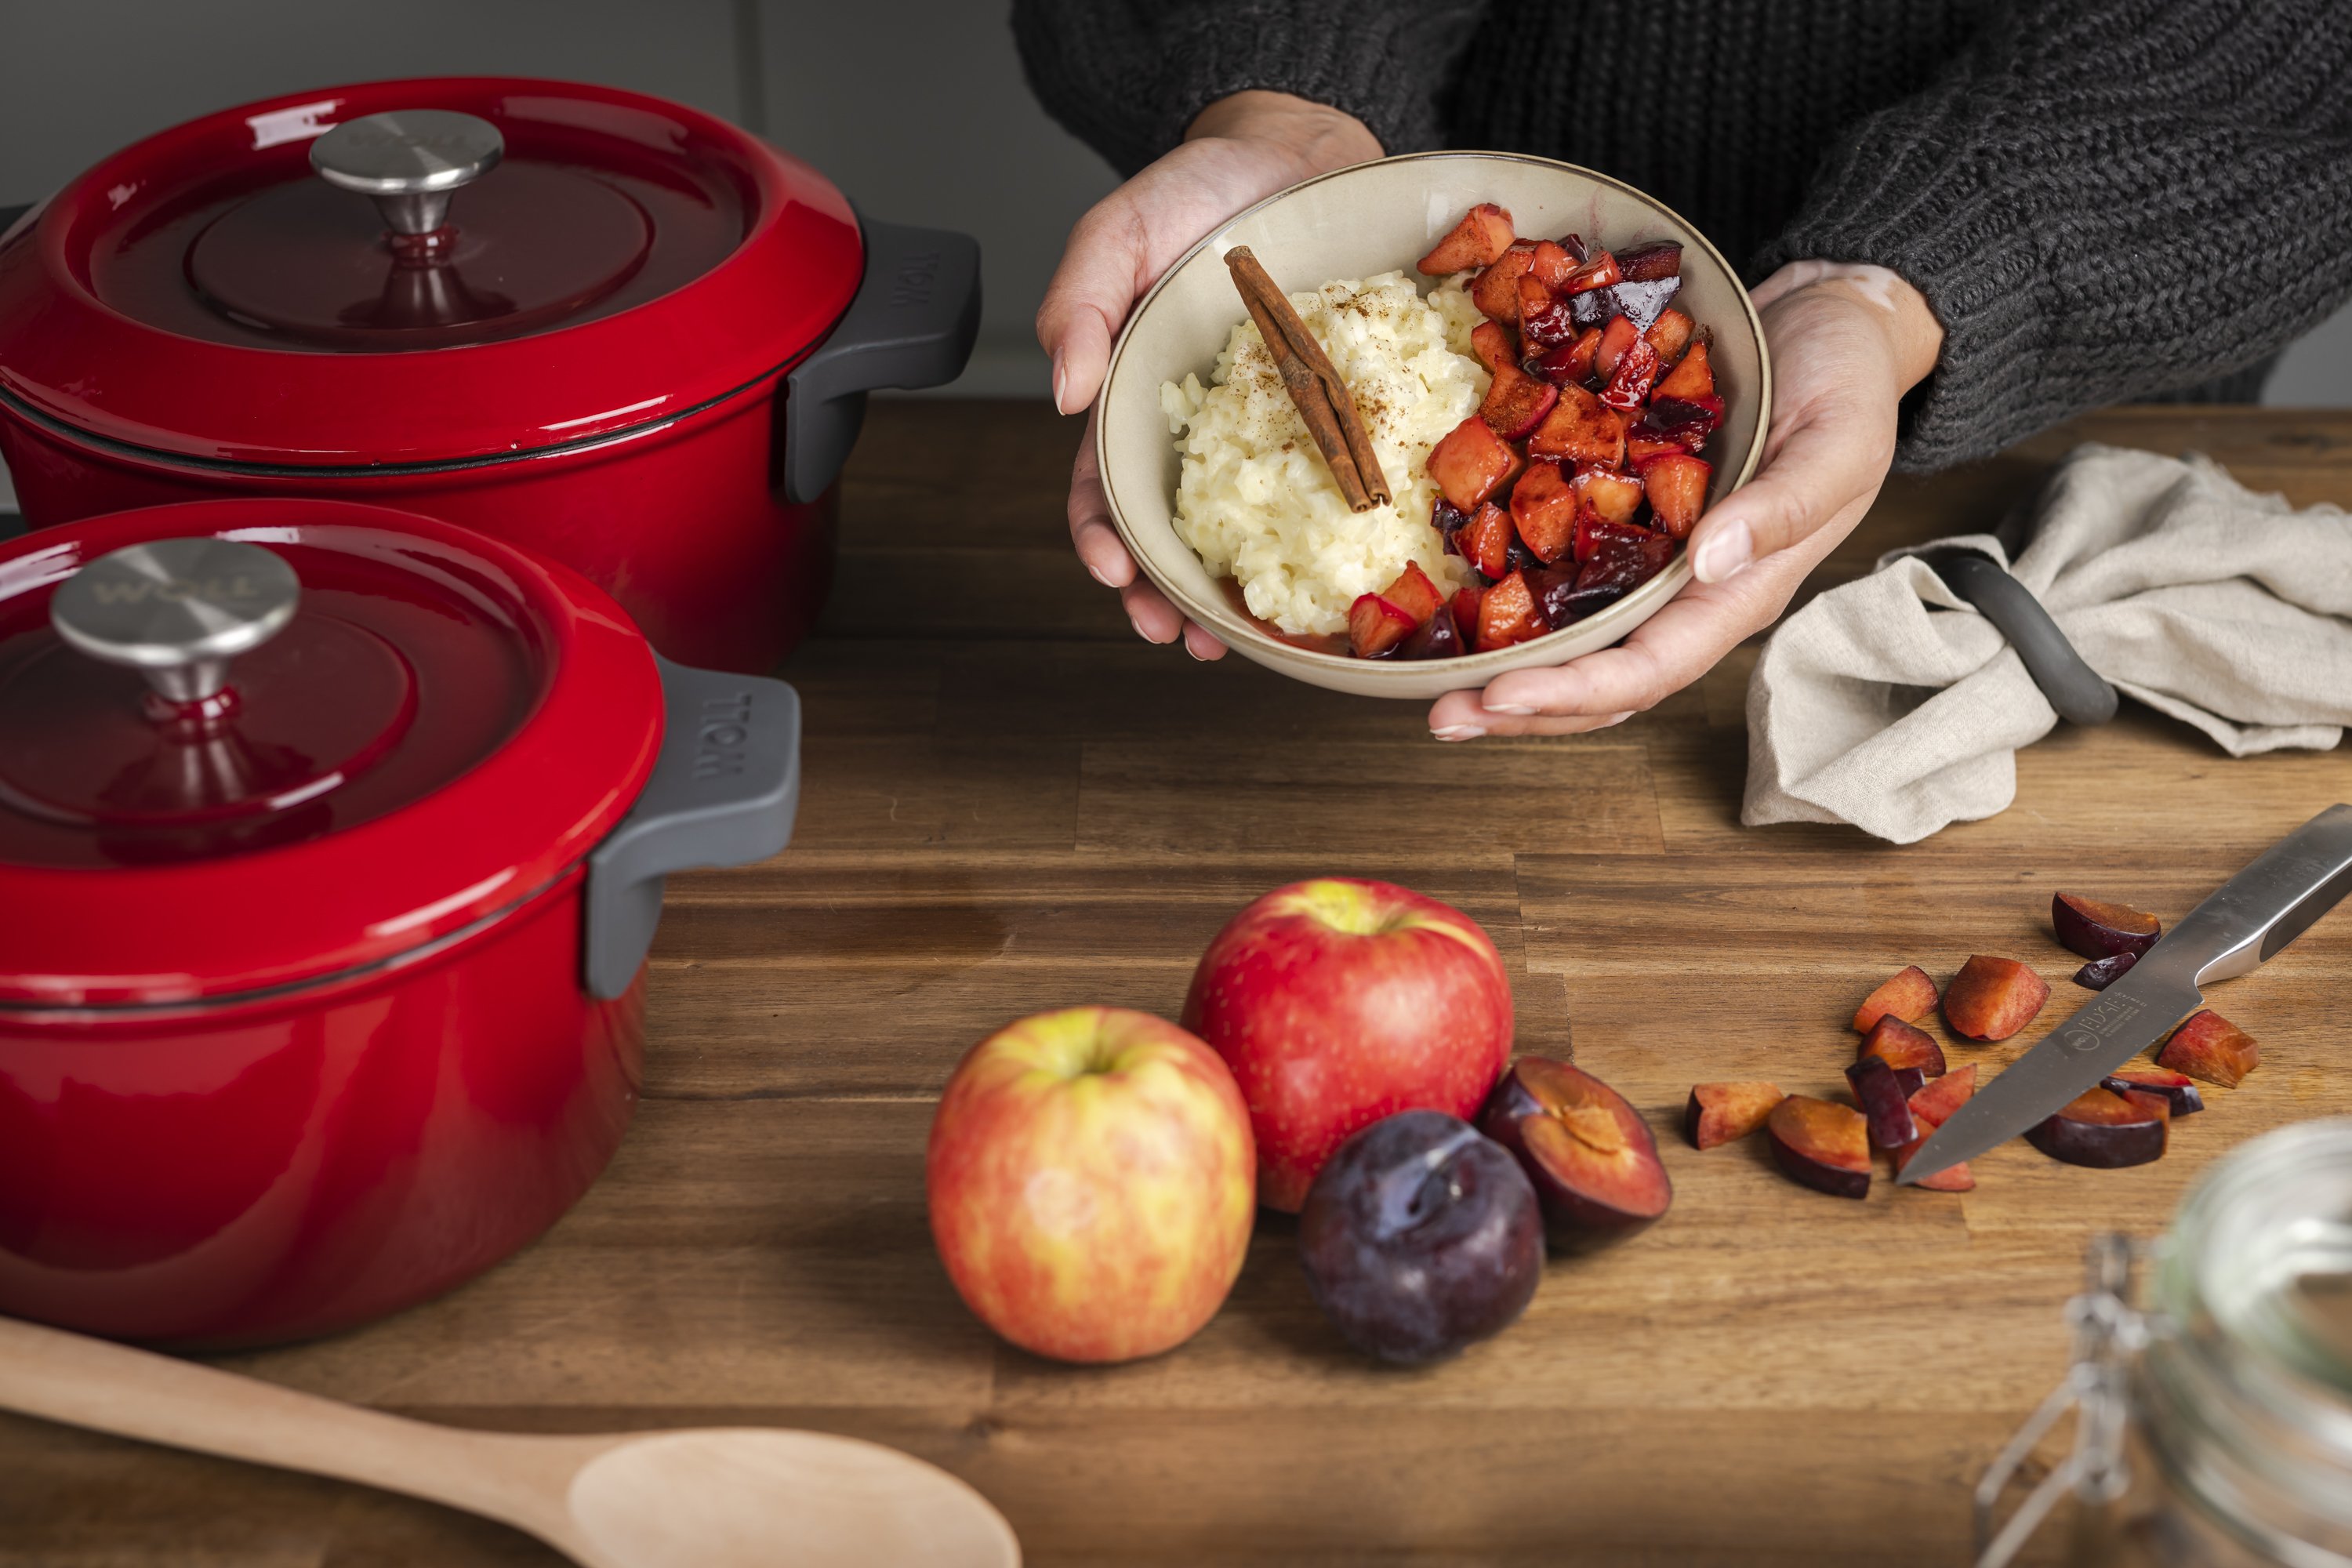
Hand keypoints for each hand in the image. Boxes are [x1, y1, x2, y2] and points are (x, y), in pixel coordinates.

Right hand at [1039, 92, 1381, 659]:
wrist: (1301, 153)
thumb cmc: (1201, 187)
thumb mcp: (1121, 229)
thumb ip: (1079, 301)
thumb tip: (1061, 395)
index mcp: (1136, 401)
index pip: (1106, 491)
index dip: (1103, 540)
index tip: (1114, 573)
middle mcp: (1204, 431)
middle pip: (1176, 535)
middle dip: (1167, 597)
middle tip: (1176, 635)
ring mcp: (1274, 431)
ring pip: (1254, 531)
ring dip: (1239, 593)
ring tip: (1242, 638)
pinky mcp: (1337, 418)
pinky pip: (1333, 489)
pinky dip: (1331, 541)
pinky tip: (1335, 582)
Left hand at [1427, 261, 1945, 738]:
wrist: (1828, 318)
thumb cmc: (1849, 384)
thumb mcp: (1839, 442)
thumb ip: (1783, 507)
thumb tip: (1711, 561)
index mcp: (1738, 591)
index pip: (1652, 668)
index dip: (1576, 692)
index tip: (1502, 697)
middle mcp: (1683, 589)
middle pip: (1597, 678)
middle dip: (1519, 705)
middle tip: (1439, 716)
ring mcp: (1646, 556)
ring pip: (1568, 637)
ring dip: (1499, 665)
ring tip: (1426, 685)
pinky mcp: (1615, 513)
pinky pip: (1554, 565)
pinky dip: (1502, 592)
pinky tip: (1446, 600)